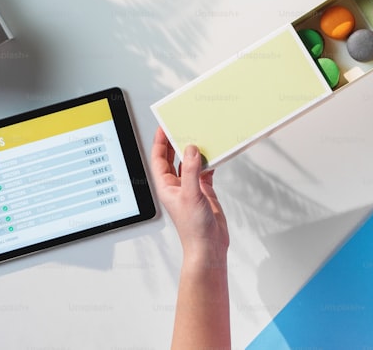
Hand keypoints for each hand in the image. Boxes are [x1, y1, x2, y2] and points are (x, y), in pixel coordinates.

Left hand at [150, 128, 228, 259]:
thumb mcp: (191, 195)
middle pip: (172, 158)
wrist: (209, 246)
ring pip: (189, 162)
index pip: (158, 159)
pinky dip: (208, 161)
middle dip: (174, 142)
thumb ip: (190, 171)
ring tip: (197, 135)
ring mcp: (190, 187)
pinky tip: (214, 154)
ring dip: (193, 150)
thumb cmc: (193, 228)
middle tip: (180, 126)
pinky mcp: (204, 191)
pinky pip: (204, 170)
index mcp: (166, 186)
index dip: (159, 142)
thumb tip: (190, 149)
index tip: (164, 126)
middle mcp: (176, 185)